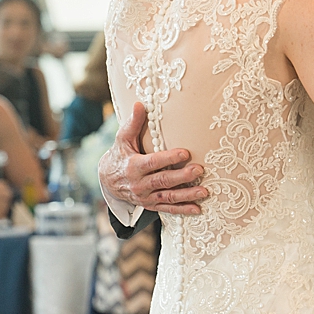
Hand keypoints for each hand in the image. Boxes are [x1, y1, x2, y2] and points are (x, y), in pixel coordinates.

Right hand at [98, 101, 208, 215]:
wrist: (108, 181)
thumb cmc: (120, 155)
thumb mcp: (123, 139)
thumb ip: (133, 123)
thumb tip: (139, 104)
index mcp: (133, 166)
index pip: (153, 162)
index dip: (169, 158)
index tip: (185, 152)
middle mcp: (139, 184)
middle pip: (163, 180)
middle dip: (182, 176)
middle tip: (199, 170)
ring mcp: (145, 197)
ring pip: (168, 196)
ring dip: (187, 195)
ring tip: (204, 191)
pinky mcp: (150, 205)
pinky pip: (168, 209)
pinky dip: (183, 210)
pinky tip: (198, 208)